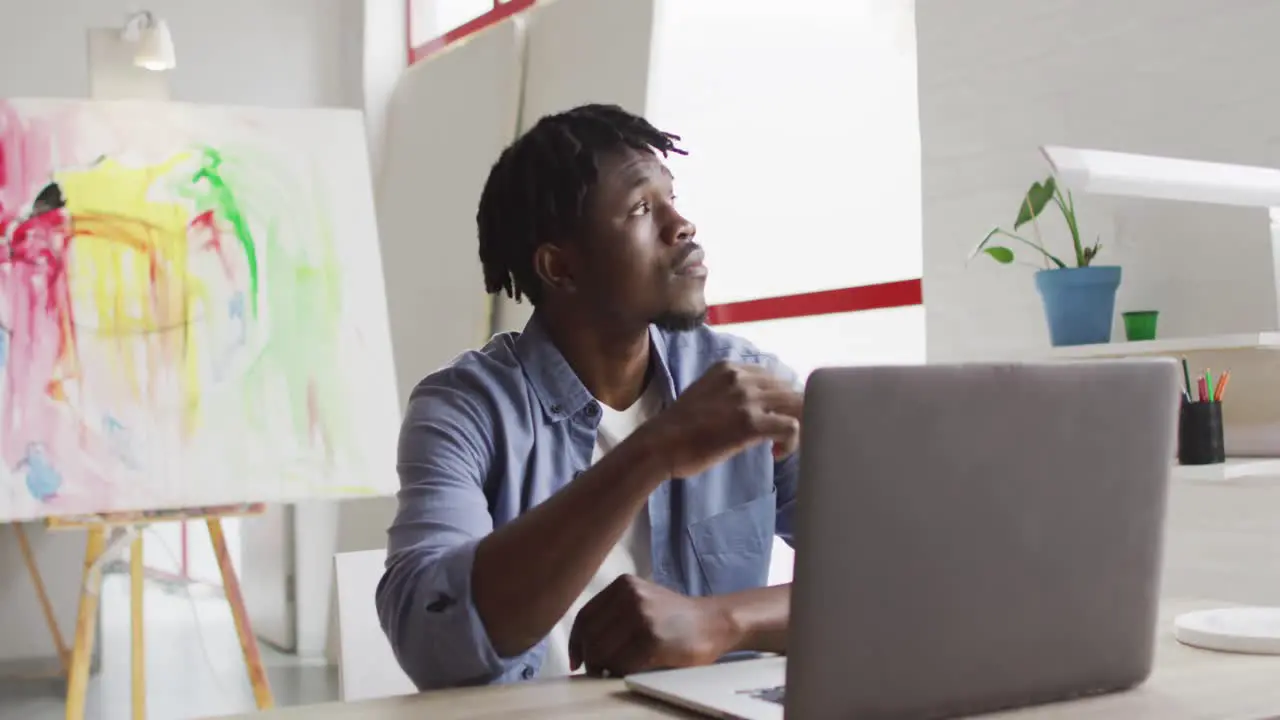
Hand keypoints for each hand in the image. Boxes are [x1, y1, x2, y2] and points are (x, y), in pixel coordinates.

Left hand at [568, 575, 737, 676]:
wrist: (713, 622)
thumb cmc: (675, 618)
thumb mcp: (641, 600)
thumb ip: (614, 613)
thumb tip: (583, 646)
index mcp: (623, 585)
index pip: (584, 616)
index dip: (576, 642)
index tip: (576, 660)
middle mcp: (629, 596)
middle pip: (590, 636)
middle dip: (590, 659)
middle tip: (597, 671)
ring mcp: (641, 617)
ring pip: (601, 651)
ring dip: (605, 667)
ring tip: (616, 670)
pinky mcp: (652, 640)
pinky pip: (621, 663)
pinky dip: (621, 672)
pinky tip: (632, 670)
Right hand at [644, 361, 802, 478]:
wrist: (659, 445)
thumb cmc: (679, 428)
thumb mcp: (706, 395)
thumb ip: (731, 393)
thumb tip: (758, 405)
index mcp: (729, 368)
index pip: (774, 377)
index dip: (780, 401)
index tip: (773, 420)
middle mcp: (741, 377)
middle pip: (790, 389)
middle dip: (793, 414)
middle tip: (783, 436)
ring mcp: (746, 399)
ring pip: (797, 404)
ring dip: (796, 427)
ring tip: (781, 445)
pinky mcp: (750, 423)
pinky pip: (791, 426)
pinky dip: (792, 442)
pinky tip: (777, 453)